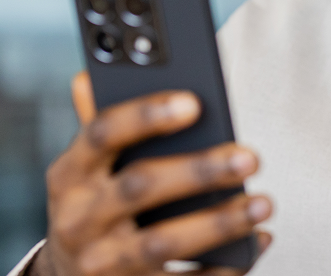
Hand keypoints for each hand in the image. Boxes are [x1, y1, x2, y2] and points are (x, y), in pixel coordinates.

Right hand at [35, 73, 272, 275]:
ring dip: (219, 222)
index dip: (145, 115)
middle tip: (249, 156)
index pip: (101, 134)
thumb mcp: (82, 169)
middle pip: (140, 187)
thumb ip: (95, 124)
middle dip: (199, 170)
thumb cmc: (89, 208)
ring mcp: (103, 263)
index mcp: (68, 176)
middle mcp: (78, 220)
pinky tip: (258, 240)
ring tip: (262, 202)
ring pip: (163, 243)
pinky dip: (227, 266)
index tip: (194, 103)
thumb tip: (88, 75)